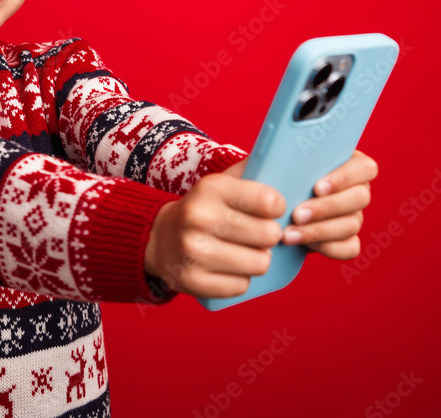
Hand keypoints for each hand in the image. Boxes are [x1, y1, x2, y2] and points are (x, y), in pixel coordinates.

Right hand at [144, 172, 285, 298]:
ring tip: (244, 251)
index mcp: (210, 188)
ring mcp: (193, 252)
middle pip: (269, 235)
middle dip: (269, 236)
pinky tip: (227, 267)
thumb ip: (251, 170)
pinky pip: (241, 286)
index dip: (277, 208)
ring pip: (259, 263)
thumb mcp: (221, 182)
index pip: (269, 201)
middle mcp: (199, 218)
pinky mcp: (192, 281)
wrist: (158, 238)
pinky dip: (240, 279)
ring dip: (257, 259)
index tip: (269, 210)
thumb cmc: (203, 208)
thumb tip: (283, 155)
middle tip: (256, 234)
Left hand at [281, 149, 376, 258]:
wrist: (271, 206)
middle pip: (359, 198)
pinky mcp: (349, 239)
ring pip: (352, 224)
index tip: (316, 188)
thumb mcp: (284, 164)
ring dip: (319, 231)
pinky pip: (350, 247)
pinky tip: (305, 245)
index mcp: (351, 164)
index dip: (344, 178)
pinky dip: (328, 247)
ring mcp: (356, 216)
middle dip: (326, 208)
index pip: (364, 168)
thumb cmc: (278, 177)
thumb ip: (293, 160)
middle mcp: (358, 190)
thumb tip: (285, 162)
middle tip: (297, 215)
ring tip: (290, 234)